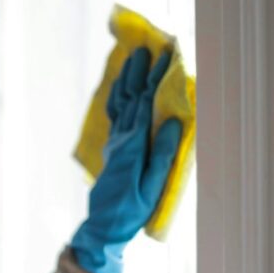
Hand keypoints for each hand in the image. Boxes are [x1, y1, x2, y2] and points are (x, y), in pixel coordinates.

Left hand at [71, 46, 181, 272]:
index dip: (154, 79)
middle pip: (128, 99)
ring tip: (130, 60)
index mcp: (132, 145)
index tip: (165, 57)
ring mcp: (114, 144)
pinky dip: (117, 98)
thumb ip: (161, 153)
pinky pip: (114, 116)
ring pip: (118, 105)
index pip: (144, 105)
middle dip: (137, 72)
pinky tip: (120, 90)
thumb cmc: (132, 209)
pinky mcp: (112, 150)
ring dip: (124, 81)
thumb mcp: (152, 185)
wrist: (103, 224)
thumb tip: (170, 121)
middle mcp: (120, 140)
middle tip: (145, 47)